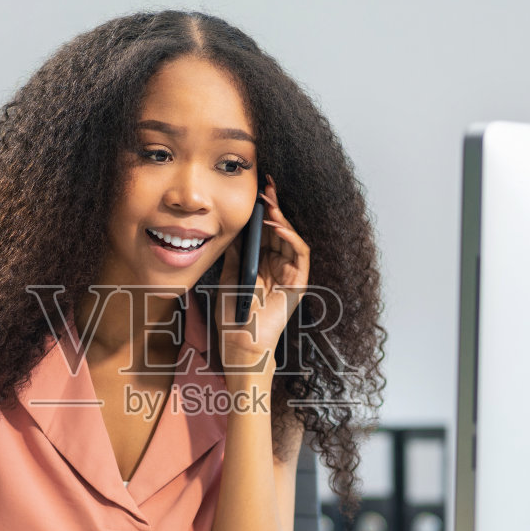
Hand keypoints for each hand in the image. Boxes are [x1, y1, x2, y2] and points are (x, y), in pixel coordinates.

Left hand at [217, 173, 309, 377]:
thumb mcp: (228, 276)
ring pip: (291, 239)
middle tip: (267, 186)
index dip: (263, 211)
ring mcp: (289, 276)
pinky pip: (300, 255)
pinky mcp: (297, 284)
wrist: (239, 344)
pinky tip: (279, 226)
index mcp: (262, 265)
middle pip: (280, 231)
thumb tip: (234, 227)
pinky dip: (291, 238)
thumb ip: (234, 254)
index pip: (266, 232)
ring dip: (282, 219)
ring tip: (270, 204)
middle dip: (274, 207)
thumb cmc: (232, 316)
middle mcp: (278, 267)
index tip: (255, 191)